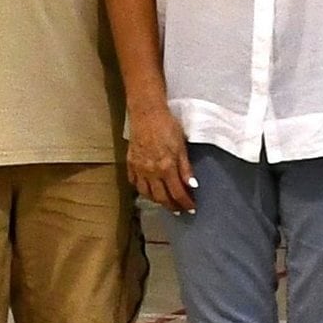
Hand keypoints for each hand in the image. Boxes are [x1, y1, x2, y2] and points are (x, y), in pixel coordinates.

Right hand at [125, 101, 196, 215]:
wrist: (147, 112)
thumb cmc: (166, 125)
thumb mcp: (181, 146)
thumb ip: (185, 168)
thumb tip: (192, 185)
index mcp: (166, 167)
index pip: (177, 193)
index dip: (185, 204)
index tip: (191, 208)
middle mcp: (151, 171)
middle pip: (161, 198)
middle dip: (171, 206)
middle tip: (179, 210)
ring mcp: (139, 168)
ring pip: (146, 194)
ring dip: (157, 201)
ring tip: (165, 202)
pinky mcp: (130, 163)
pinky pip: (134, 182)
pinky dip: (142, 190)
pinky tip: (148, 190)